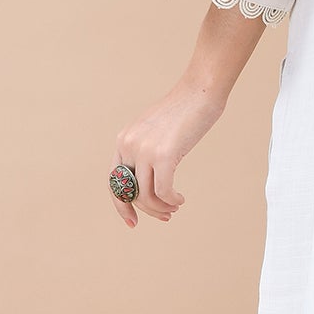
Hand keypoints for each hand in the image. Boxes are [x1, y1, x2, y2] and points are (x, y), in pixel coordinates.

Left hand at [109, 79, 223, 228]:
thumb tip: (149, 178)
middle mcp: (129, 145)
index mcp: (124, 140)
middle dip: (147, 210)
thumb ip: (146, 150)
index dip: (122, 205)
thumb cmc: (184, 111)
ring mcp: (145, 150)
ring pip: (146, 196)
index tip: (133, 221)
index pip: (114, 182)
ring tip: (174, 208)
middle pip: (130, 192)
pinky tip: (180, 199)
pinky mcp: (164, 154)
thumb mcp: (156, 131)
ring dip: (161, 208)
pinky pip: (163, 191)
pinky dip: (171, 200)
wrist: (200, 91)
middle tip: (165, 216)